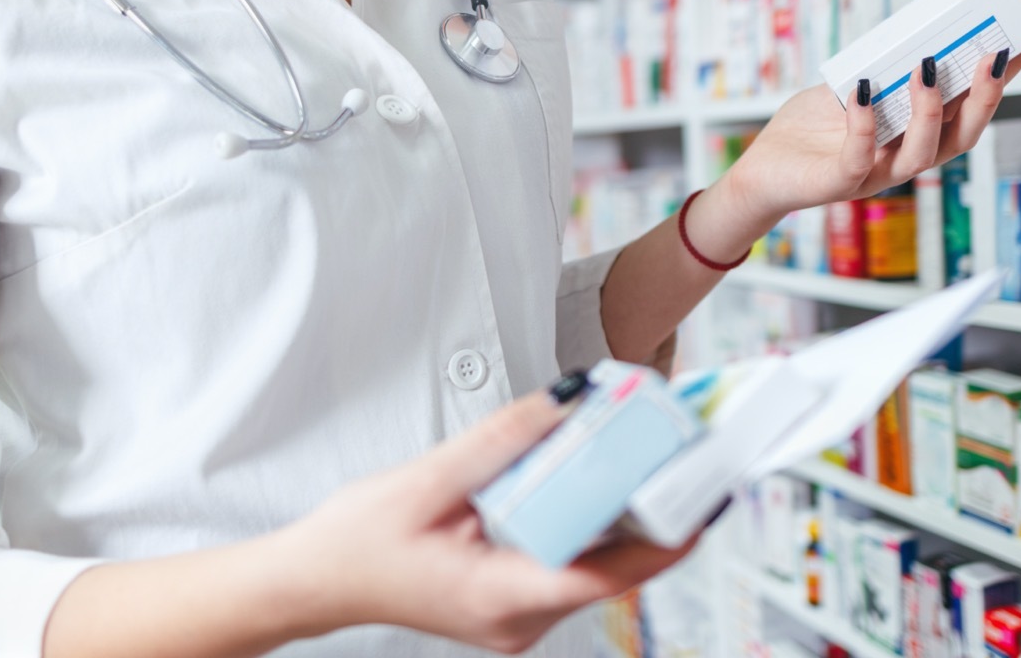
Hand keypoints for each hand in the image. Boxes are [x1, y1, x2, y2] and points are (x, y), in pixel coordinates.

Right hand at [278, 392, 695, 653]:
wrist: (316, 580)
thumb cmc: (357, 542)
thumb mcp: (427, 479)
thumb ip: (503, 440)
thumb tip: (568, 401)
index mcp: (500, 597)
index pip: (607, 576)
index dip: (665, 537)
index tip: (703, 497)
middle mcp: (519, 619)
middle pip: (611, 568)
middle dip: (652, 512)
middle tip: (682, 454)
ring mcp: (517, 615)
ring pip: (593, 566)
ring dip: (622, 515)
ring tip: (650, 456)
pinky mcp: (512, 600)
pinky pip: (568, 562)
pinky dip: (588, 522)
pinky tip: (596, 479)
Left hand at [721, 48, 1020, 237]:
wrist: (762, 168)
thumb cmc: (807, 128)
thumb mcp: (848, 88)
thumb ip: (878, 68)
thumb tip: (911, 32)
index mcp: (913, 135)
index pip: (966, 110)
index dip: (997, 82)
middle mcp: (903, 158)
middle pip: (960, 136)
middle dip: (983, 98)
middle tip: (994, 56)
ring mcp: (875, 174)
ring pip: (921, 153)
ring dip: (930, 111)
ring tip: (927, 68)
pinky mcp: (839, 184)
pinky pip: (859, 157)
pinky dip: (864, 124)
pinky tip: (863, 93)